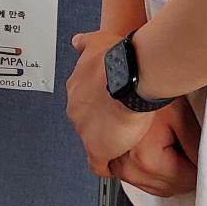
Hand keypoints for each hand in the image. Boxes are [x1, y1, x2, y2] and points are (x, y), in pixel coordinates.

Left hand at [66, 28, 156, 176]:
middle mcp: (76, 108)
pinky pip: (98, 163)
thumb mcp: (98, 41)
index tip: (110, 104)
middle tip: (121, 120)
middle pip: (87, 120)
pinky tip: (117, 162)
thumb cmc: (119, 58)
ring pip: (93, 139)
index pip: (84, 101)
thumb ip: (85, 43)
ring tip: (126, 139)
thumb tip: (77, 42)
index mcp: (77, 86)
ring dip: (108, 140)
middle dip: (102, 122)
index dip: (99, 104)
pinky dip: (107, 164)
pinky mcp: (97, 148)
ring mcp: (84, 129)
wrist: (130, 75)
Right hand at [108, 97, 201, 197]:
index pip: (186, 181)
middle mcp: (129, 169)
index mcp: (147, 160)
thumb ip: (196, 147)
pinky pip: (140, 181)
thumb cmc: (149, 91)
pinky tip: (159, 157)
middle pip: (170, 187)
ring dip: (168, 175)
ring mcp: (119, 168)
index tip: (203, 155)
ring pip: (155, 187)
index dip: (199, 167)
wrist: (124, 80)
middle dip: (184, 173)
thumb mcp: (182, 117)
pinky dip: (152, 174)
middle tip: (190, 149)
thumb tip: (206, 166)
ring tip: (173, 147)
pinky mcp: (114, 163)